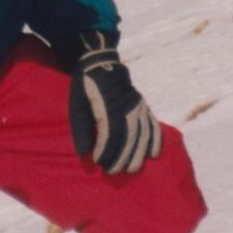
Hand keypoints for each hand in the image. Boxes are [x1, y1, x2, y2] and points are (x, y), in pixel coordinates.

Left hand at [68, 31, 161, 173]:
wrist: (100, 61)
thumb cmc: (85, 84)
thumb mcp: (76, 102)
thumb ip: (81, 128)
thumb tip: (85, 154)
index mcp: (106, 103)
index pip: (109, 132)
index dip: (105, 150)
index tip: (99, 162)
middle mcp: (125, 104)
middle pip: (128, 136)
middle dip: (121, 157)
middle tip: (113, 172)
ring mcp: (137, 104)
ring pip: (142, 133)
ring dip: (138, 153)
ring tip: (131, 169)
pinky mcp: (143, 104)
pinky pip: (153, 124)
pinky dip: (155, 140)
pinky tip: (153, 154)